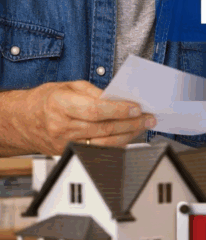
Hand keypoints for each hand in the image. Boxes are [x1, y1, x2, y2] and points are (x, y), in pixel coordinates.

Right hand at [0, 81, 154, 155]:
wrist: (22, 120)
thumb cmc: (46, 100)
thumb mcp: (69, 86)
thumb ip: (95, 92)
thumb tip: (120, 98)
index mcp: (60, 105)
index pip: (95, 111)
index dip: (119, 110)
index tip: (137, 108)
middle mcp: (61, 126)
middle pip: (104, 128)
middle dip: (131, 123)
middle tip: (149, 118)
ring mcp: (64, 143)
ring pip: (104, 143)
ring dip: (128, 135)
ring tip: (143, 126)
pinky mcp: (68, 153)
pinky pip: (97, 150)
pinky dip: (116, 143)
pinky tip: (128, 135)